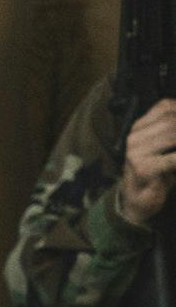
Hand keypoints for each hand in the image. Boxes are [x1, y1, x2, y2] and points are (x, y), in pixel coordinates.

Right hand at [120, 99, 175, 224]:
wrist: (137, 200)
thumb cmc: (157, 170)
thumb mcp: (163, 144)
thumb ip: (171, 129)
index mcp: (139, 127)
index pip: (165, 106)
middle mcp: (135, 137)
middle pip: (171, 120)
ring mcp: (136, 153)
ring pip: (172, 136)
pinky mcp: (144, 169)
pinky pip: (173, 159)